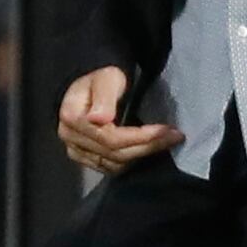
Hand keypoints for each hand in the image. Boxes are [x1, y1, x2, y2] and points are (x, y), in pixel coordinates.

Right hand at [57, 65, 182, 174]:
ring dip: (142, 156)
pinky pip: (109, 168)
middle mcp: (71, 139)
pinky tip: (147, 150)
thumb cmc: (101, 79)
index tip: (167, 130)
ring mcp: (76, 151)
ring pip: (114, 164)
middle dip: (148, 147)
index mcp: (73, 118)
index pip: (111, 138)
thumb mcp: (106, 79)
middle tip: (175, 137)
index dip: (141, 138)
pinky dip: (131, 161)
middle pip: (114, 154)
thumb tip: (99, 118)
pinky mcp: (83, 158)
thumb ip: (104, 96)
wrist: (89, 88)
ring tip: (165, 143)